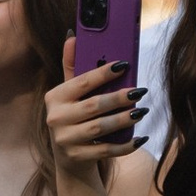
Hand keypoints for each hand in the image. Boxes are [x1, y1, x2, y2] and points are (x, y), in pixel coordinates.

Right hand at [45, 36, 142, 177]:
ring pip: (100, 128)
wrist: (69, 159)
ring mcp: (65, 140)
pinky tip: (140, 137)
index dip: (103, 73)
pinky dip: (125, 145)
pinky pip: (105, 150)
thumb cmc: (74, 118)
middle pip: (93, 105)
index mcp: (54, 97)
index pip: (81, 82)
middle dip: (118, 98)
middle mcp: (56, 118)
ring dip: (123, 119)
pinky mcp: (76, 157)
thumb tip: (72, 36)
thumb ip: (72, 66)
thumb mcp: (70, 94)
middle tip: (139, 91)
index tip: (124, 65)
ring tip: (141, 111)